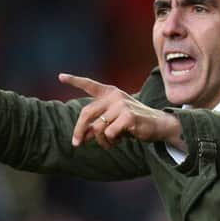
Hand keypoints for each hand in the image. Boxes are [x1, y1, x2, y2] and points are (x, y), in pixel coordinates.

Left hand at [58, 73, 185, 150]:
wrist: (158, 125)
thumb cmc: (132, 123)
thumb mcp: (112, 122)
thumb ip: (97, 125)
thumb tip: (80, 137)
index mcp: (110, 93)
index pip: (90, 85)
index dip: (74, 81)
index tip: (61, 76)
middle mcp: (114, 96)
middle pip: (86, 113)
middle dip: (79, 130)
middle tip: (76, 144)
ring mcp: (121, 105)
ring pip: (97, 128)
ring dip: (101, 141)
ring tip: (111, 142)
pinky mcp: (128, 116)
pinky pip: (108, 133)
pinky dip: (111, 141)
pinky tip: (121, 140)